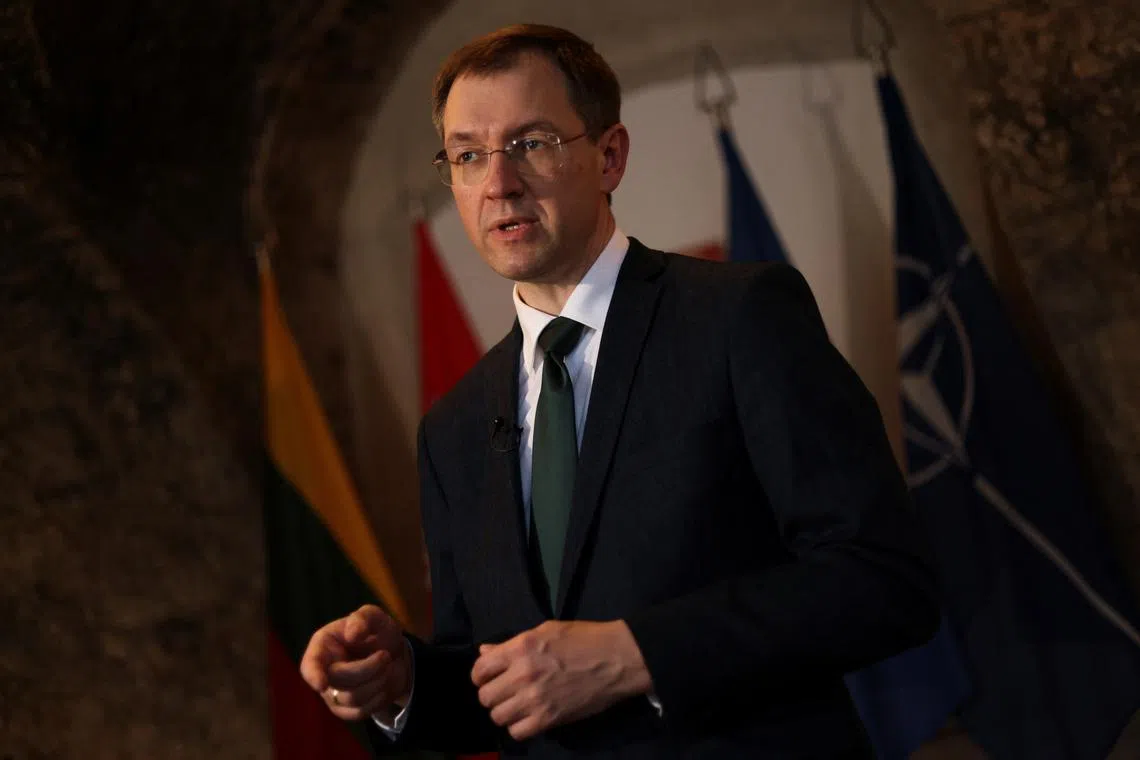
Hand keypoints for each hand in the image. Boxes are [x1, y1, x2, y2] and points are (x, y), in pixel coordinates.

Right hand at [300, 604, 412, 720]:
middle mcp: (323, 670)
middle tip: (385, 655)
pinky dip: (377, 699)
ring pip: (351, 698)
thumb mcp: (375, 617)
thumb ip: (363, 619)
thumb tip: (352, 634)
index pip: (310, 665)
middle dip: (368, 668)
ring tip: (386, 667)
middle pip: (338, 680)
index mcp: (323, 645)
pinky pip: (358, 713)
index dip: (314, 674)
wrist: (396, 656)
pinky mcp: (345, 709)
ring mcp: (332, 692)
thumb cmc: (379, 633)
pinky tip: (383, 685)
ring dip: (377, 682)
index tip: (322, 684)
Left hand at [470, 620, 651, 740]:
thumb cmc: (583, 639)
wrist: (617, 658)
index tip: (490, 677)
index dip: (481, 675)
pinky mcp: (549, 719)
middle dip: (492, 694)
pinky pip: (517, 733)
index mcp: (520, 648)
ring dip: (505, 711)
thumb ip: (512, 644)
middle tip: (506, 691)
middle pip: (485, 697)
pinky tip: (529, 717)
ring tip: (518, 705)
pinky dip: (520, 727)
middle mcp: (522, 674)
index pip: (479, 669)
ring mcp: (535, 699)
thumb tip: (485, 653)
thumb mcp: (545, 631)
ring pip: (498, 716)